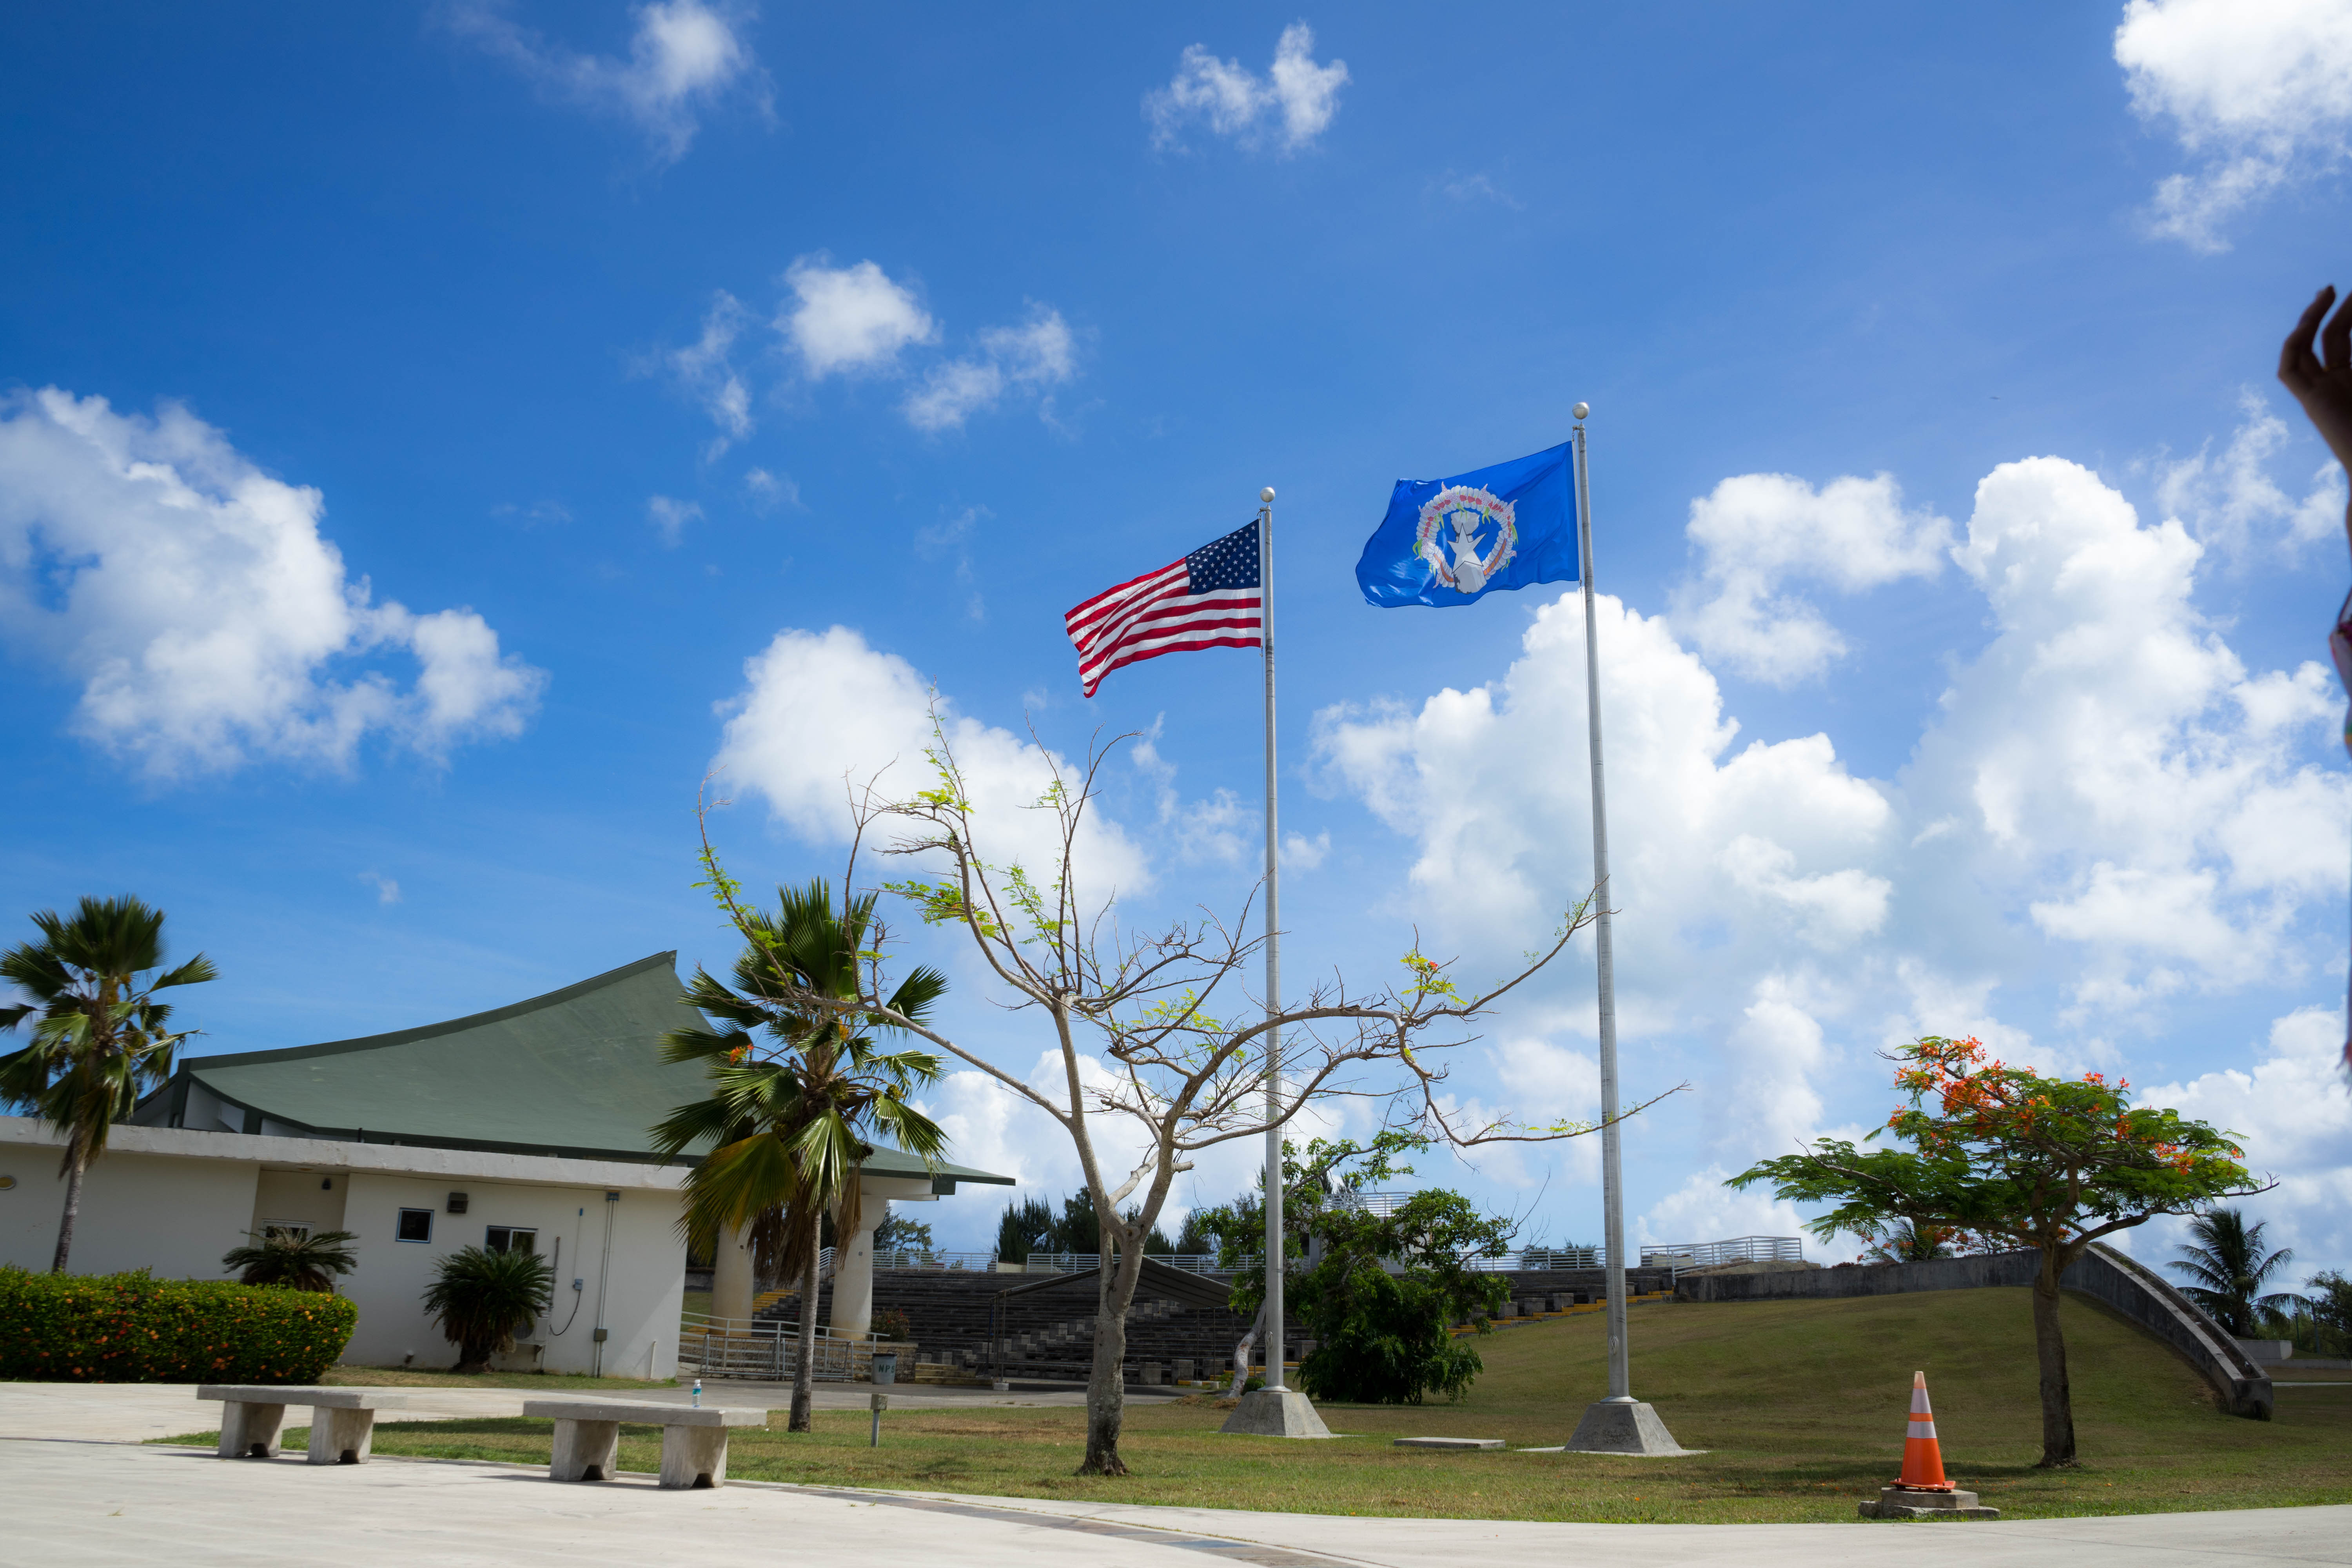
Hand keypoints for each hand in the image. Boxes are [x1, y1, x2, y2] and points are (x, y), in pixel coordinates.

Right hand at [2278, 285, 2351, 477]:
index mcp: (2349, 381)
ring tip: (2326, 293)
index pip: (2339, 340)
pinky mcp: (2311, 404)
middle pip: (2323, 340)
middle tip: (2336, 287)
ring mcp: (2318, 395)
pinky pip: (2289, 372)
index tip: (2351, 296)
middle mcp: (2331, 386)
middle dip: (2329, 311)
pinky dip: (2293, 347)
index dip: (2344, 315)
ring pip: (2303, 351)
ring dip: (2311, 321)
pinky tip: (2307, 324)